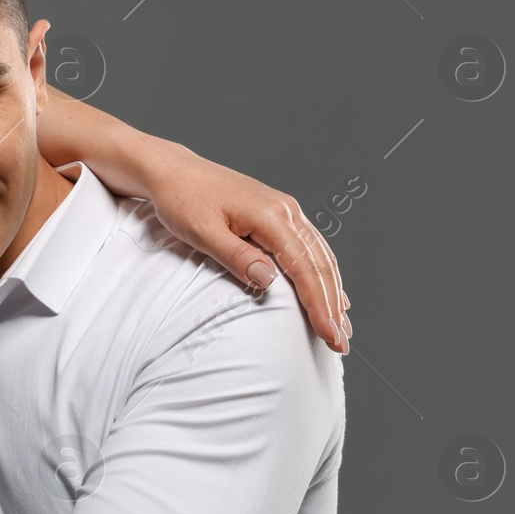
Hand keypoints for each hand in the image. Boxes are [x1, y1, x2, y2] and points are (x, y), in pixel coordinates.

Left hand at [140, 142, 350, 353]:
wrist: (173, 171)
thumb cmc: (182, 200)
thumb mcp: (202, 231)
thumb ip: (235, 256)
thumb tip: (268, 281)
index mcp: (270, 215)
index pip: (304, 268)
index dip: (319, 305)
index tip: (329, 335)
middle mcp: (286, 210)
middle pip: (320, 264)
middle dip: (333, 306)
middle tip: (341, 343)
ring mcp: (285, 210)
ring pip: (320, 256)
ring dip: (333, 292)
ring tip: (341, 326)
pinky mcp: (278, 213)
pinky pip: (310, 247)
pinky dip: (323, 273)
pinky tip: (330, 292)